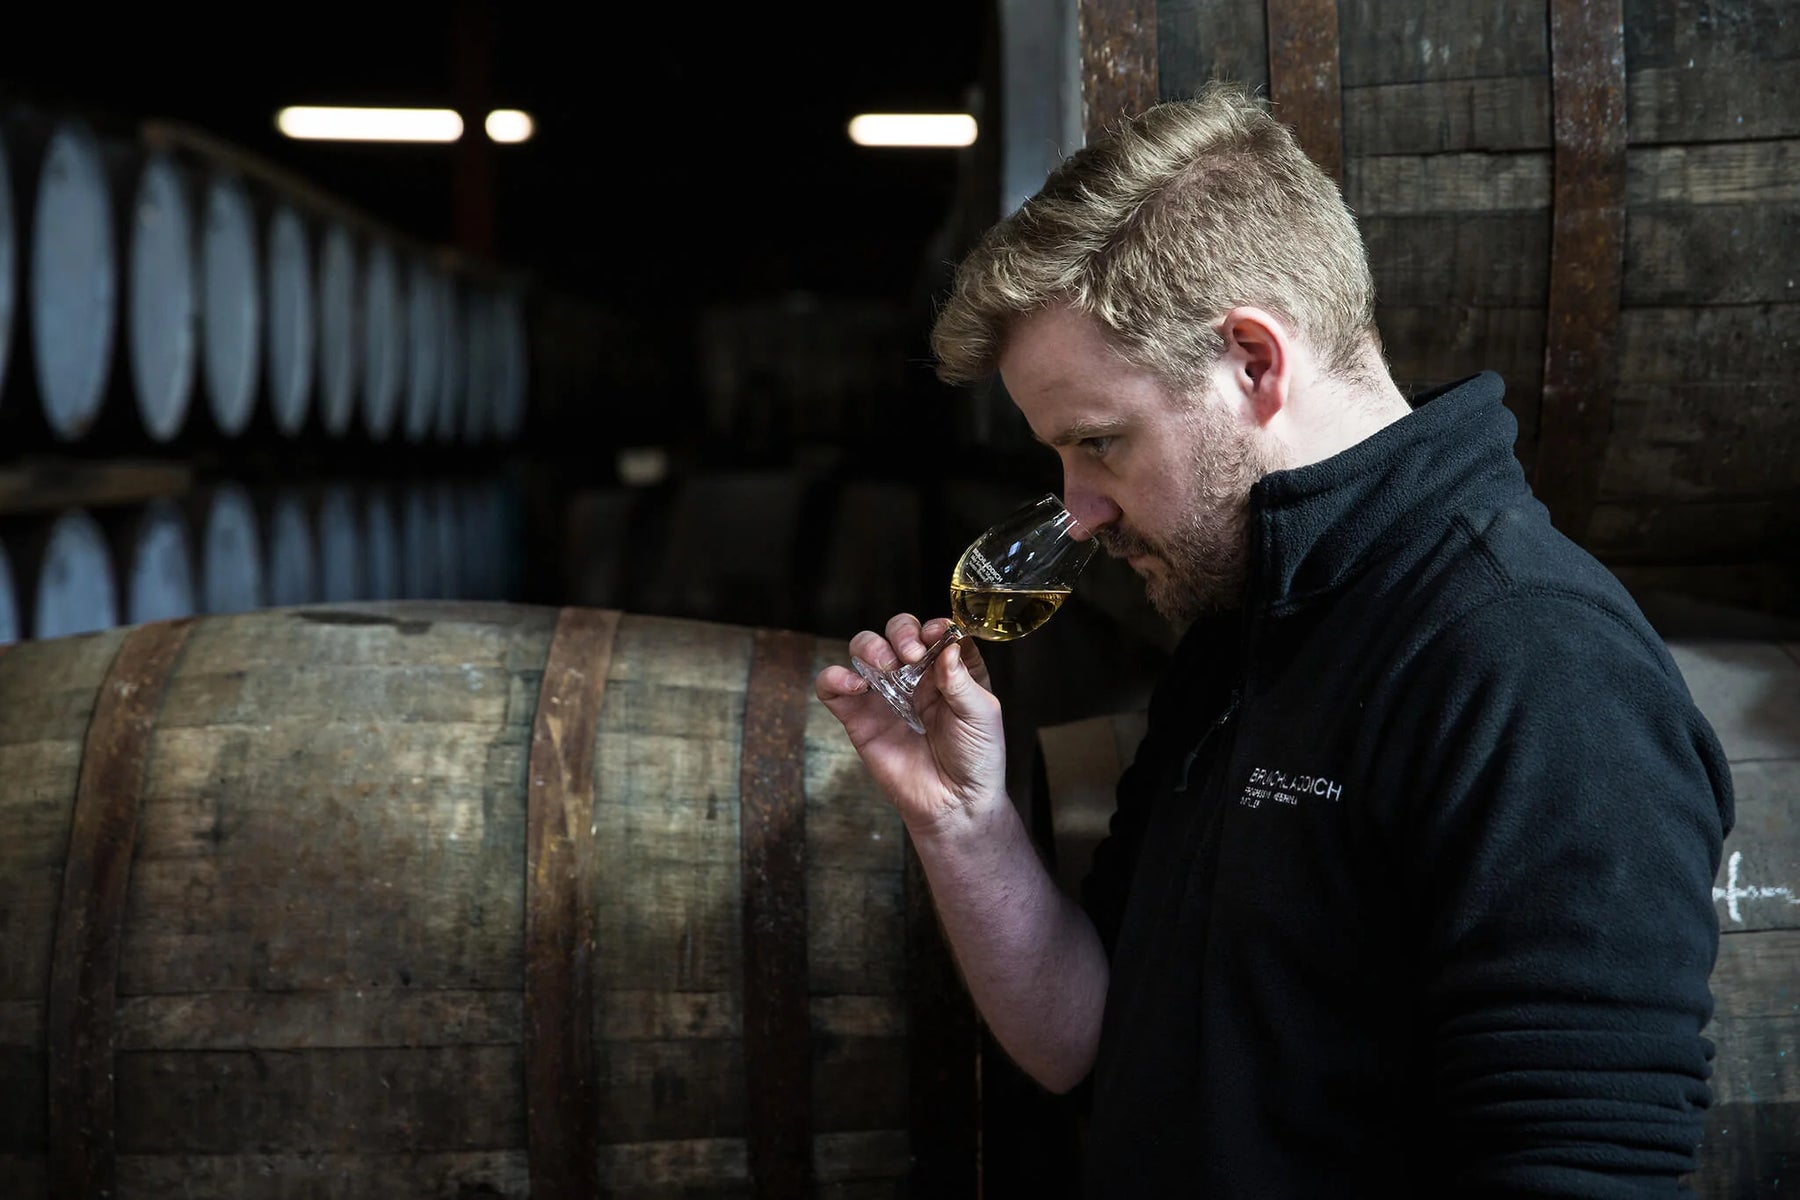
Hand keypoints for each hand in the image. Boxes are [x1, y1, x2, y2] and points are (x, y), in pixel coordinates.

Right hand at [815, 613, 1005, 833]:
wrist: (954, 804)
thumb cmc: (975, 758)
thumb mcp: (982, 714)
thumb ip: (961, 679)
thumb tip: (946, 645)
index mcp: (948, 668)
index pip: (934, 631)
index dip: (933, 627)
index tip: (935, 636)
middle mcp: (915, 675)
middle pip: (896, 631)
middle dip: (901, 632)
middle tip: (909, 655)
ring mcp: (884, 694)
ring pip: (862, 649)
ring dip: (870, 647)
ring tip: (885, 667)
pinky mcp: (858, 717)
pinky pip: (832, 687)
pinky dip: (835, 677)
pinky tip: (855, 685)